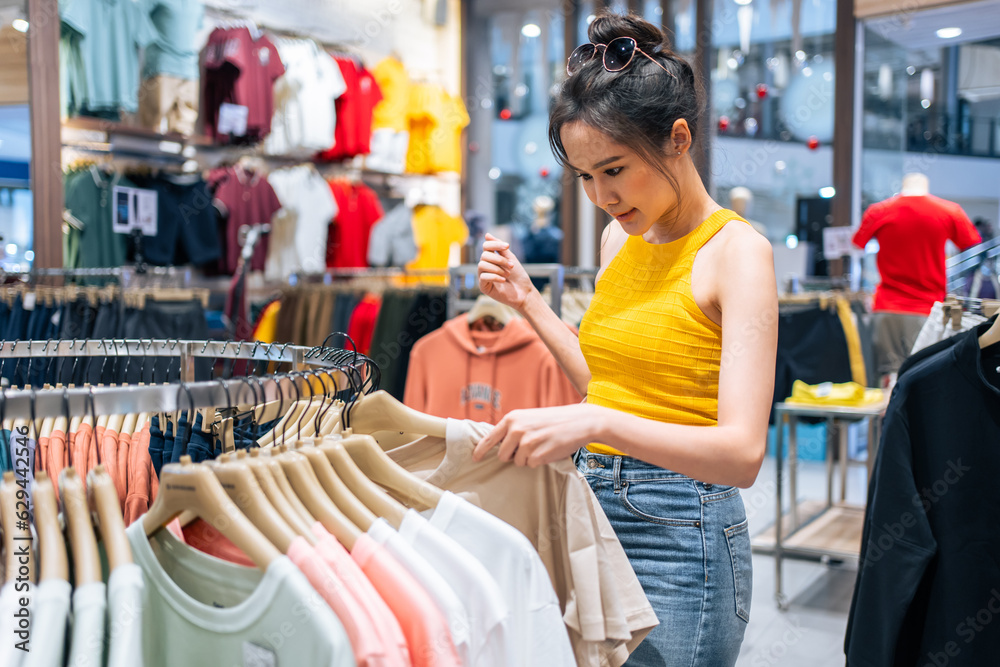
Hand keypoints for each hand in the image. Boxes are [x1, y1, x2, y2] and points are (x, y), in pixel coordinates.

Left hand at [473, 404, 610, 467]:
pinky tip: (549, 449)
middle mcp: (516, 430)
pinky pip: (531, 465)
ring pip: (517, 462)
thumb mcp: (530, 417)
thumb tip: (498, 444)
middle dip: (513, 456)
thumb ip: (513, 428)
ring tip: (542, 445)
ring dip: (528, 458)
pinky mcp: (538, 455)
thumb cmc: (554, 420)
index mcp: (512, 419)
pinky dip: (539, 461)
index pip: (490, 438)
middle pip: (502, 455)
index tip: (474, 459)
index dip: (480, 450)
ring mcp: (527, 443)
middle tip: (530, 446)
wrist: (579, 421)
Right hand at [477, 233, 535, 311]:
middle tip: (511, 266)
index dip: (495, 244)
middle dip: (500, 259)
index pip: (486, 246)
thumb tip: (487, 235)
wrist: (524, 292)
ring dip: (498, 269)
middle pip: (484, 255)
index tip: (507, 246)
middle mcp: (485, 266)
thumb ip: (499, 247)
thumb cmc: (518, 276)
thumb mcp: (510, 258)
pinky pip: (483, 277)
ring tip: (508, 274)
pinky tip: (503, 280)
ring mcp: (483, 276)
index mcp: (491, 258)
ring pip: (482, 265)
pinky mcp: (484, 287)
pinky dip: (495, 277)